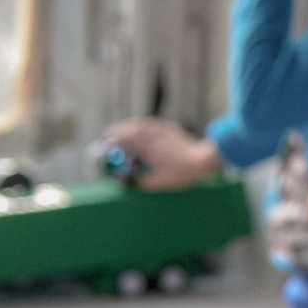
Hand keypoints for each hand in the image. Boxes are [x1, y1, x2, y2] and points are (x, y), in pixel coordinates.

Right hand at [99, 119, 223, 191]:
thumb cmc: (180, 172)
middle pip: (127, 129)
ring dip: (127, 128)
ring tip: (121, 134)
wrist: (203, 159)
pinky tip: (139, 131)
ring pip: (138, 124)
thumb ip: (138, 182)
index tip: (103, 145)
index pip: (120, 138)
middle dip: (116, 133)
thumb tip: (126, 182)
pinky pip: (150, 124)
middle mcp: (150, 134)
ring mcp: (160, 129)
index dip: (110, 142)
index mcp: (145, 145)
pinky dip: (140, 127)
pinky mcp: (169, 128)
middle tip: (108, 139)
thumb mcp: (156, 183)